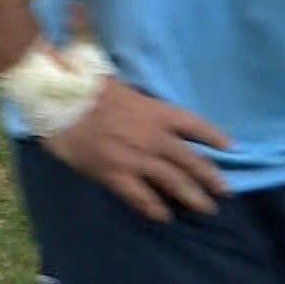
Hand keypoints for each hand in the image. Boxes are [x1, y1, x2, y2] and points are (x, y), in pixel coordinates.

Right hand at [42, 79, 233, 222]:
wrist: (54, 101)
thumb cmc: (81, 84)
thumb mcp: (113, 77)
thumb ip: (133, 91)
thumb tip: (121, 67)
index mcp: (154, 111)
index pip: (194, 125)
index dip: (214, 137)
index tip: (230, 147)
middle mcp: (152, 136)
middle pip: (191, 160)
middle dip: (211, 177)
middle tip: (224, 191)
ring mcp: (135, 158)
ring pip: (173, 182)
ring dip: (192, 197)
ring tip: (205, 208)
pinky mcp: (115, 174)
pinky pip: (141, 197)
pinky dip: (155, 208)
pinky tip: (163, 216)